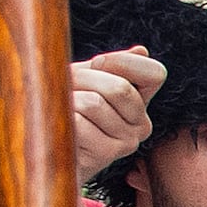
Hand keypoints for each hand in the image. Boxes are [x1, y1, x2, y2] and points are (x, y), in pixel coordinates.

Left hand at [68, 48, 161, 179]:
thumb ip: (112, 67)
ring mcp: (128, 142)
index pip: (154, 73)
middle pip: (119, 88)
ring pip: (95, 104)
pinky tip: (60, 126)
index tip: (96, 63)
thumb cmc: (68, 112)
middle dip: (84, 78)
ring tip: (61, 107)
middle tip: (66, 84)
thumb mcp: (88, 82)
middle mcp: (142, 125)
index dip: (123, 62)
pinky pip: (81, 123)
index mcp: (142, 102)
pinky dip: (63, 118)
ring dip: (69, 99)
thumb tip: (141, 51)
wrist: (51, 151)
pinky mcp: (106, 155)